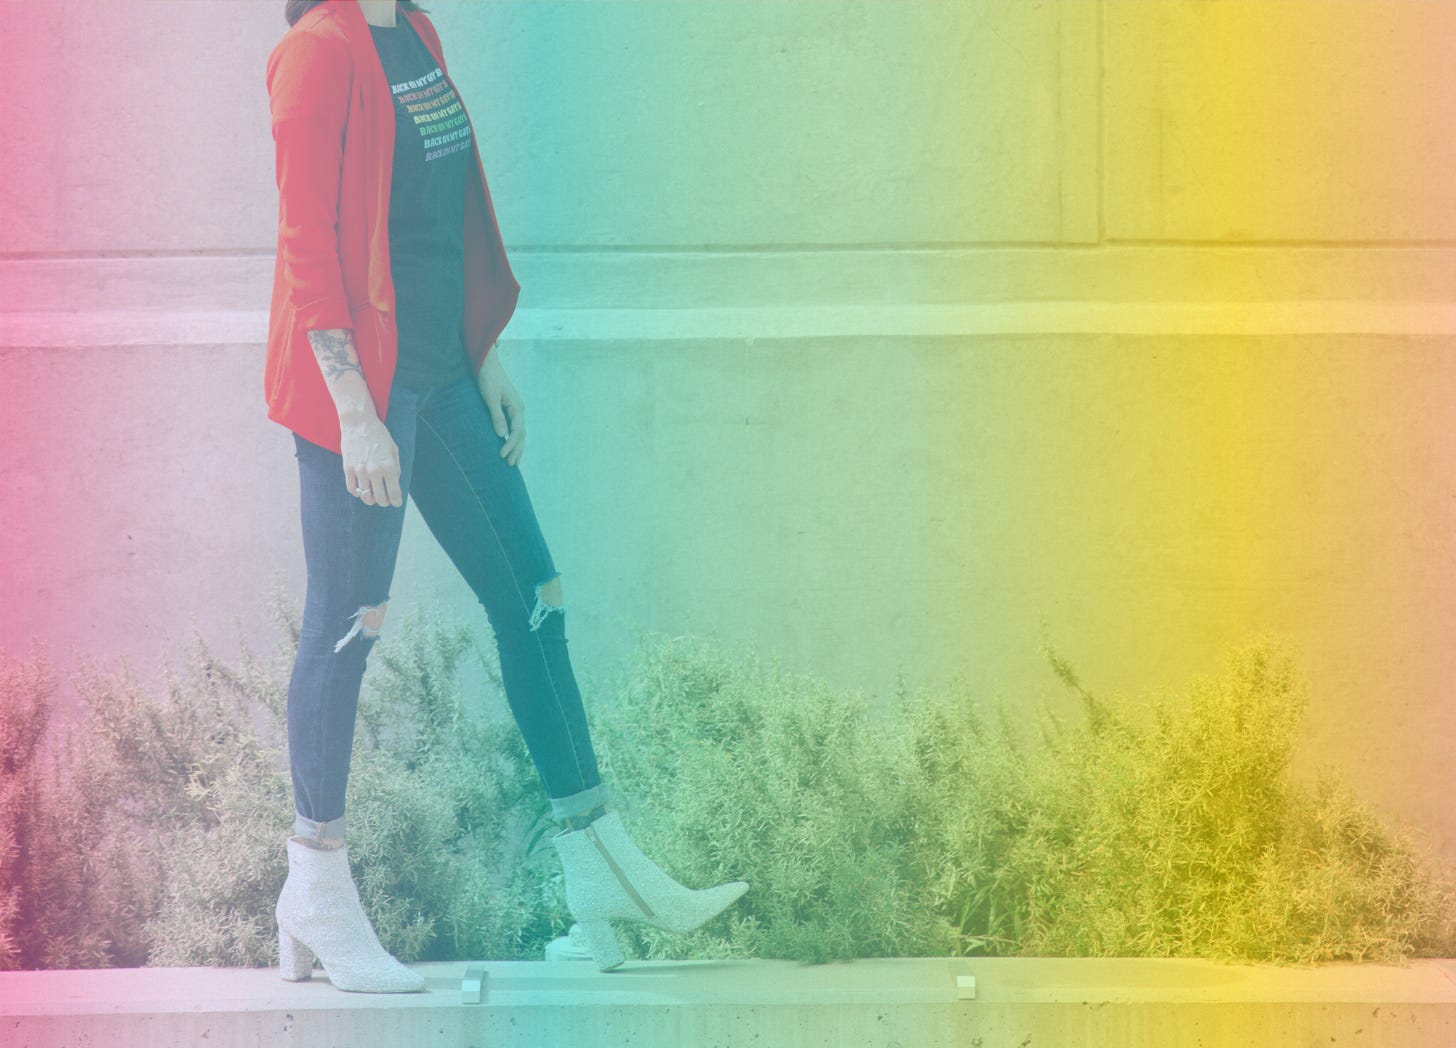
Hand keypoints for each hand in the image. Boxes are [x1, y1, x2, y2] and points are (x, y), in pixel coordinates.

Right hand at [339, 414, 402, 505]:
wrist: (359, 422)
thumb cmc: (379, 434)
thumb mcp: (394, 449)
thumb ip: (396, 467)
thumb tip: (395, 483)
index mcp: (389, 466)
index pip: (394, 492)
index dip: (396, 501)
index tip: (397, 504)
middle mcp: (375, 471)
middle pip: (380, 498)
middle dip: (384, 502)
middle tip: (385, 501)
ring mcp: (360, 471)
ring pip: (365, 496)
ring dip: (370, 500)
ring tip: (373, 498)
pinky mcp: (348, 468)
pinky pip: (352, 488)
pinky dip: (357, 493)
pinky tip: (361, 491)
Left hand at [476, 346, 525, 466]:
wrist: (486, 363)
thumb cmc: (487, 378)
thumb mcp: (490, 398)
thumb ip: (497, 416)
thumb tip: (502, 435)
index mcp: (517, 407)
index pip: (517, 431)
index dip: (511, 445)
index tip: (502, 455)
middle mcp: (518, 409)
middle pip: (521, 434)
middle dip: (516, 450)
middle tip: (510, 465)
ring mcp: (514, 409)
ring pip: (519, 432)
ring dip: (516, 447)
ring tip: (513, 461)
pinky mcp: (508, 408)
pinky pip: (513, 427)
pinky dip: (513, 439)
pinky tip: (509, 446)